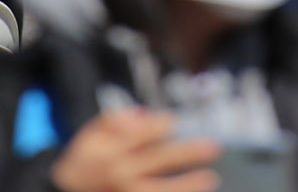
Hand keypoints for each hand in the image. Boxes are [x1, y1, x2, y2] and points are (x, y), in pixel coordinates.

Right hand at [50, 109, 220, 191]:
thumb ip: (114, 121)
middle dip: (189, 152)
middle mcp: (122, 172)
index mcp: (114, 149)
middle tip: (214, 147)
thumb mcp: (90, 135)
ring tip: (211, 179)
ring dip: (188, 185)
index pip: (145, 134)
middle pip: (161, 160)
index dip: (162, 125)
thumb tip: (142, 114)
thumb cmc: (84, 160)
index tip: (172, 122)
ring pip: (162, 189)